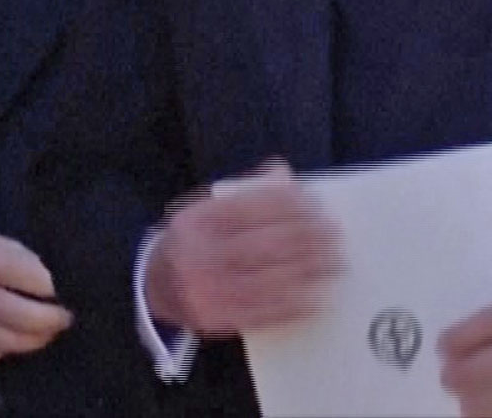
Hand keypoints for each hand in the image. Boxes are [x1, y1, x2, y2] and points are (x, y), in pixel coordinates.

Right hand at [0, 207, 73, 369]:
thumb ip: (0, 249)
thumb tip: (34, 271)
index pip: (41, 280)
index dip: (55, 286)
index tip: (58, 287)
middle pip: (34, 319)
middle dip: (56, 319)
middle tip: (63, 316)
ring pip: (12, 343)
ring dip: (34, 340)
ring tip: (41, 334)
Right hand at [143, 160, 341, 337]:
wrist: (157, 286)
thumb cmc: (194, 241)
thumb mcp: (207, 207)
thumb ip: (245, 191)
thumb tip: (282, 172)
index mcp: (197, 221)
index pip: (252, 207)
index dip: (290, 203)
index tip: (316, 203)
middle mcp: (200, 255)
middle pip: (268, 244)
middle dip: (308, 238)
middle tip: (334, 233)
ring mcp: (210, 291)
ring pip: (273, 280)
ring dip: (310, 270)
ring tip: (334, 260)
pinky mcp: (221, 319)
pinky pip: (268, 312)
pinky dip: (297, 302)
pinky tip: (317, 292)